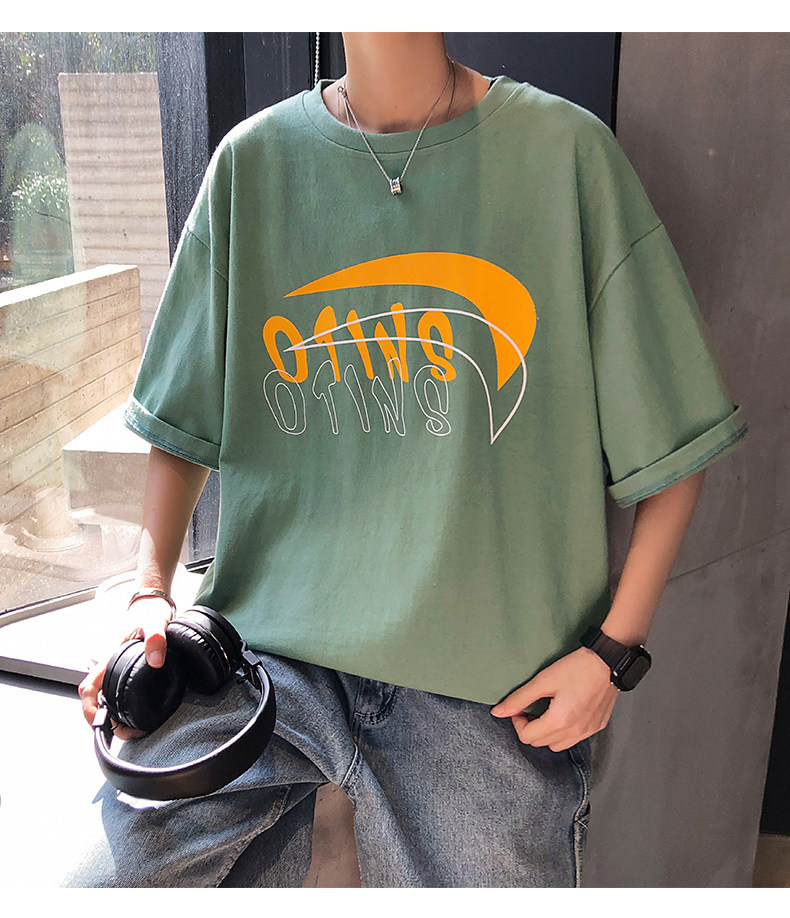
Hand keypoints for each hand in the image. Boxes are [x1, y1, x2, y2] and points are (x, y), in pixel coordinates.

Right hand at [78, 596, 173, 740]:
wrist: (153, 602)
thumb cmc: (150, 610)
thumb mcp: (156, 621)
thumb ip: (156, 638)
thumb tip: (155, 660)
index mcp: (111, 656)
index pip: (89, 687)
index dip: (90, 708)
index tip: (99, 722)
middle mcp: (110, 664)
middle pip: (95, 698)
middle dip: (105, 720)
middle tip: (126, 733)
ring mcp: (117, 667)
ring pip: (106, 696)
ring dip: (115, 715)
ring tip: (134, 729)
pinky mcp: (127, 668)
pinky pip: (118, 691)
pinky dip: (124, 706)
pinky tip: (137, 713)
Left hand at [490, 647, 618, 751]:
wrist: (609, 661)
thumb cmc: (576, 668)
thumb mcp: (543, 680)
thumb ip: (519, 698)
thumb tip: (497, 712)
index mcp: (559, 722)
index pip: (527, 737)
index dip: (517, 722)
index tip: (519, 707)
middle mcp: (575, 732)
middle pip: (541, 743)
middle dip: (530, 728)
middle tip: (531, 708)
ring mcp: (588, 732)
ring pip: (558, 745)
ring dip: (547, 733)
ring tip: (547, 711)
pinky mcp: (597, 727)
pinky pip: (574, 738)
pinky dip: (564, 731)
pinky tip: (564, 712)